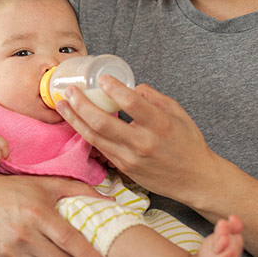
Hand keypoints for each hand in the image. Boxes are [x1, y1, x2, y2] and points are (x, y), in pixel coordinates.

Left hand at [56, 77, 218, 202]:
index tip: (103, 78)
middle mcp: (143, 143)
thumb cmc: (188, 143)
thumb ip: (154, 97)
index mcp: (160, 125)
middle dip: (81, 104)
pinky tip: (76, 122)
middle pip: (103, 122)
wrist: (194, 179)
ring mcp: (130, 158)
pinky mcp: (124, 168)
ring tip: (63, 104)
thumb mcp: (178, 113)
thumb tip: (131, 87)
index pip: (132, 102)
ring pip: (94, 137)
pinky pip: (100, 148)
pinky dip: (85, 133)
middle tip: (70, 90)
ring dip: (75, 119)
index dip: (114, 88)